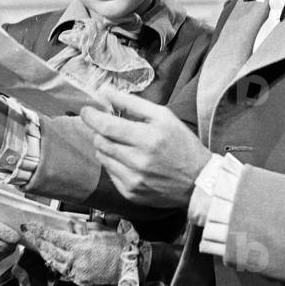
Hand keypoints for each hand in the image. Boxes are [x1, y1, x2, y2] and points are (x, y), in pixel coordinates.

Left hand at [23, 223, 129, 285]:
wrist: (129, 266)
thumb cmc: (118, 245)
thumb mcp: (101, 230)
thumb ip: (83, 228)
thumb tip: (72, 225)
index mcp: (80, 246)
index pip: (54, 237)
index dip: (39, 231)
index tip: (29, 226)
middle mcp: (75, 260)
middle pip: (50, 250)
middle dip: (38, 241)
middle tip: (29, 234)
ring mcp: (77, 272)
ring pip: (54, 264)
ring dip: (45, 254)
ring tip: (40, 246)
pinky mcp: (81, 281)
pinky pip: (64, 273)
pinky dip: (57, 265)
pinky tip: (54, 260)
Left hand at [78, 83, 210, 207]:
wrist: (198, 181)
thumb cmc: (182, 144)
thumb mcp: (163, 116)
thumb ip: (132, 103)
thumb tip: (106, 92)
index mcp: (148, 138)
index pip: (107, 126)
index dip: (91, 116)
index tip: (86, 110)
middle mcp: (139, 161)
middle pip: (100, 142)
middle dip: (99, 130)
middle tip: (109, 126)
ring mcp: (134, 180)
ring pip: (102, 157)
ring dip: (105, 146)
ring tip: (121, 143)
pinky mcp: (131, 193)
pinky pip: (109, 173)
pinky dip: (113, 162)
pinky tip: (128, 159)